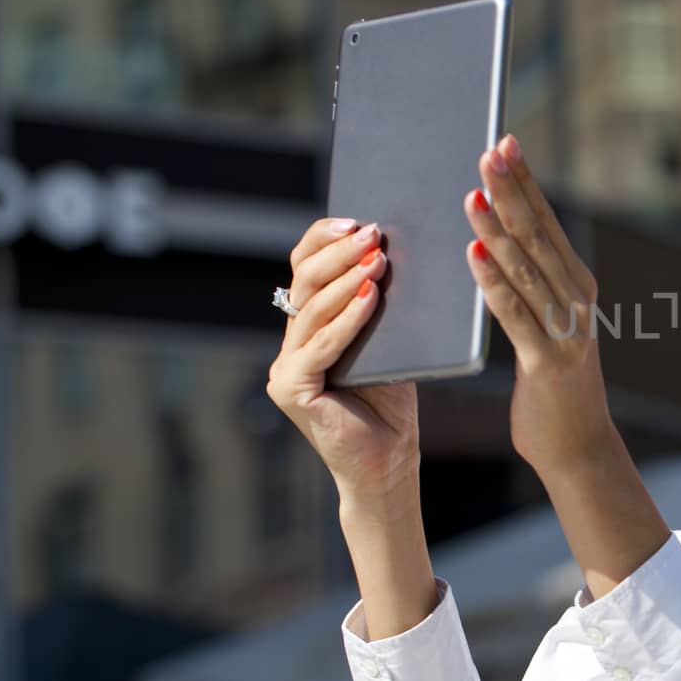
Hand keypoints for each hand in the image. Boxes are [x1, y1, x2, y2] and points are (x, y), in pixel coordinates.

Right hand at [266, 218, 419, 514]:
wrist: (390, 461)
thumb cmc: (393, 401)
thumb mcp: (390, 342)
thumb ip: (380, 304)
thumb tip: (394, 251)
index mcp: (308, 325)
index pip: (305, 268)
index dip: (325, 239)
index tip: (357, 219)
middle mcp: (290, 343)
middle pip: (304, 281)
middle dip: (338, 252)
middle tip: (372, 233)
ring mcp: (285, 366)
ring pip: (311, 308)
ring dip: (346, 279)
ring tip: (377, 258)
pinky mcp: (291, 389)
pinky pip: (321, 345)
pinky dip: (348, 319)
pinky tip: (371, 297)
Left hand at [464, 134, 615, 475]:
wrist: (577, 445)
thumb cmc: (550, 382)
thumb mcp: (543, 324)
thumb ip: (526, 284)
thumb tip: (492, 238)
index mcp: (576, 283)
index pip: (546, 220)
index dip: (525, 180)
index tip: (504, 140)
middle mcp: (577, 298)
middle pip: (538, 234)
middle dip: (512, 190)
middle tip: (488, 150)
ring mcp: (567, 329)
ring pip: (526, 269)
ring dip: (496, 229)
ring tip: (470, 195)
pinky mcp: (548, 360)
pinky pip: (515, 314)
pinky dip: (494, 282)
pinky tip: (472, 255)